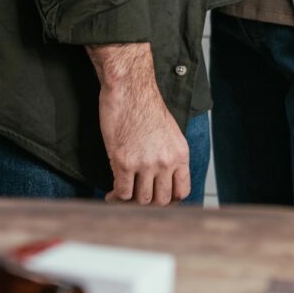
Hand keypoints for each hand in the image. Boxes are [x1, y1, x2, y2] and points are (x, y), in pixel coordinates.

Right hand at [87, 43, 189, 205]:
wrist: (129, 88)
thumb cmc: (145, 105)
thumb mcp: (169, 131)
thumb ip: (169, 155)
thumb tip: (162, 177)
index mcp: (180, 154)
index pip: (182, 191)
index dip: (169, 201)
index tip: (157, 199)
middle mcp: (166, 161)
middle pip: (162, 200)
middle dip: (148, 204)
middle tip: (136, 200)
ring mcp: (145, 163)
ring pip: (142, 200)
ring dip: (130, 202)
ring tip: (121, 197)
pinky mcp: (124, 162)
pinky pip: (123, 192)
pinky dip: (116, 196)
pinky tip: (111, 193)